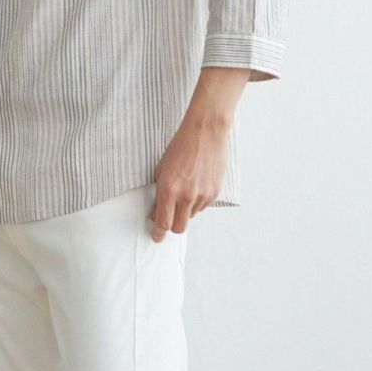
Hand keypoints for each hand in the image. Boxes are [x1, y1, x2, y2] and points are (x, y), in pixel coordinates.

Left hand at [148, 120, 227, 241]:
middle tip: (168, 219)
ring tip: (183, 191)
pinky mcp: (214, 192)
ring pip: (191, 216)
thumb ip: (160, 193)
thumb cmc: (180, 147)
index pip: (163, 222)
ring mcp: (202, 195)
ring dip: (185, 211)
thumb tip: (158, 212)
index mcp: (169, 190)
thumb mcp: (161, 169)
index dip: (158, 233)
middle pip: (178, 227)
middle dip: (172, 227)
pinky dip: (196, 202)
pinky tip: (194, 186)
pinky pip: (202, 206)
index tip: (156, 237)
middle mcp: (186, 196)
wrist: (205, 133)